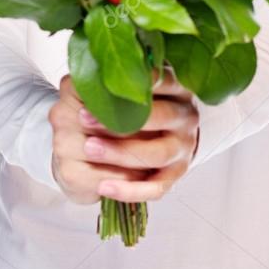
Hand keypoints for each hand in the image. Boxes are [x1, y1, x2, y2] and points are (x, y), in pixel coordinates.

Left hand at [48, 67, 199, 205]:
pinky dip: (129, 190)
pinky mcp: (173, 175)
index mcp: (176, 88)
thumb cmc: (130, 105)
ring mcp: (182, 148)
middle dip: (122, 119)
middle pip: (161, 117)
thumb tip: (88, 77)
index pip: (162, 81)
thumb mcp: (121, 86)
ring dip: (122, 152)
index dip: (131, 86)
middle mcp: (185, 117)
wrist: (142, 135)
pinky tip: (103, 187)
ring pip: (157, 153)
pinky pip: (155, 188)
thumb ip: (109, 79)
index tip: (103, 86)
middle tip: (83, 118)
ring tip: (89, 147)